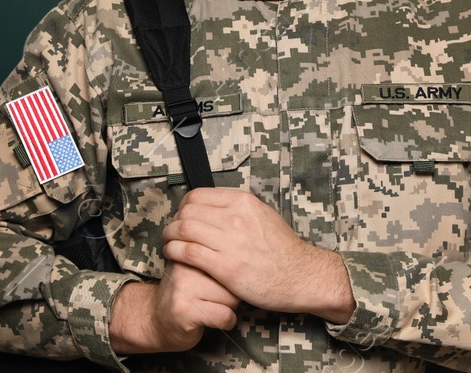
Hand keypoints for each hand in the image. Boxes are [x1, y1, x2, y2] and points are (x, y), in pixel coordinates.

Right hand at [110, 260, 239, 353]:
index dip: (232, 273)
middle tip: (216, 296)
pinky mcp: (186, 311)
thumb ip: (212, 254)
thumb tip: (247, 250)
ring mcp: (184, 288)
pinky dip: (226, 322)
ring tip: (213, 307)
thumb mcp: (193, 266)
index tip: (224, 280)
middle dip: (232, 291)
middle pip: (232, 278)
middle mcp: (185, 266)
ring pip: (231, 298)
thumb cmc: (184, 292)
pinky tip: (215, 319)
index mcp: (189, 251)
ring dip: (229, 307)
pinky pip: (224, 316)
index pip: (228, 256)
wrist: (155, 319)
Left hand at [159, 187, 354, 321]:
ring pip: (183, 229)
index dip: (183, 207)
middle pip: (187, 212)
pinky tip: (172, 255)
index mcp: (243, 202)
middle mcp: (235, 217)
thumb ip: (239, 208)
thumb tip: (215, 205)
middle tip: (172, 232)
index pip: (197, 196)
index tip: (182, 216)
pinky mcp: (225, 266)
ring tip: (168, 243)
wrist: (302, 276)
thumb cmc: (284, 250)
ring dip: (169, 236)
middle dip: (174, 222)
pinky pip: (188, 252)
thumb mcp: (263, 215)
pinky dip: (174, 251)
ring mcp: (229, 241)